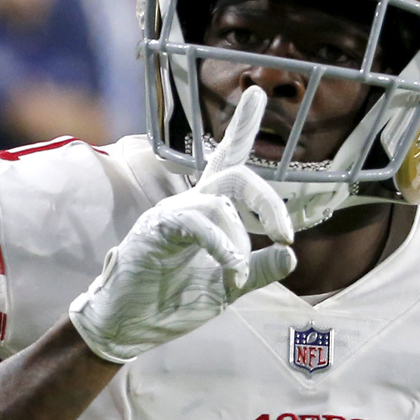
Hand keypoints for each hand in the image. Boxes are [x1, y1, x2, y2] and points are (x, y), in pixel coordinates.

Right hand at [68, 86, 295, 362]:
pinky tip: (232, 273)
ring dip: (239, 243)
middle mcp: (190, 205)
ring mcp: (171, 214)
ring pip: (220, 203)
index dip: (242, 127)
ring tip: (237, 277)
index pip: (228, 162)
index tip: (255, 92)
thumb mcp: (226, 288)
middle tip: (286, 233)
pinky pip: (196, 222)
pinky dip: (222, 248)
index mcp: (207, 213)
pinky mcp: (155, 229)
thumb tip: (291, 254)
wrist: (128, 327)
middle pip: (235, 175)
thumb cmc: (170, 302)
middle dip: (268, 199)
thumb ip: (258, 271)